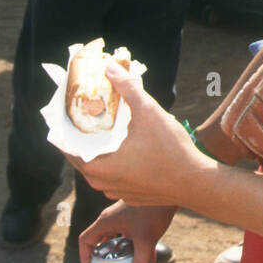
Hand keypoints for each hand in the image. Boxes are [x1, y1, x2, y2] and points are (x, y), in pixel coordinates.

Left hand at [65, 64, 210, 208]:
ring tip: (107, 124)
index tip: (69, 106)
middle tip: (89, 109)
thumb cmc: (171, 151)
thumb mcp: (148, 112)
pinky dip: (116, 158)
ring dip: (101, 146)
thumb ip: (127, 87)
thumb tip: (110, 67)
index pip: (66, 144)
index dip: (66, 123)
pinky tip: (128, 144)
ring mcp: (116, 192)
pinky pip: (115, 174)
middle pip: (83, 153)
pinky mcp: (132, 195)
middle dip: (84, 131)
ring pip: (100, 164)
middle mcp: (101, 184)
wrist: (197, 183)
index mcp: (96, 167)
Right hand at [78, 200, 175, 262]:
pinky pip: (130, 236)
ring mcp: (125, 216)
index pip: (85, 241)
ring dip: (122, 255)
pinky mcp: (138, 216)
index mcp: (105, 221)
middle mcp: (112, 218)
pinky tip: (149, 262)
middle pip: (101, 242)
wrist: (170, 189)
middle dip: (106, 260)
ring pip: (118, 239)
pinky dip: (136, 248)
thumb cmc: (153, 211)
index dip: (85, 259)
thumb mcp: (145, 240)